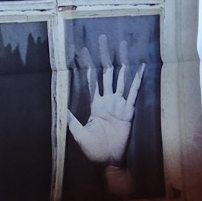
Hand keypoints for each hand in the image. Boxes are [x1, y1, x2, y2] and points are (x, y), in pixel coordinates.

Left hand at [68, 34, 143, 171]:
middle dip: (104, 56)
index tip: (82, 50)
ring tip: (122, 45)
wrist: (108, 162)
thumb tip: (60, 108)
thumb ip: (71, 120)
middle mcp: (108, 101)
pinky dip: (138, 79)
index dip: (87, 65)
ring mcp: (119, 104)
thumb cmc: (93, 150)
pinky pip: (134, 92)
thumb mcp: (79, 134)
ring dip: (121, 61)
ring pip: (120, 77)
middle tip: (103, 38)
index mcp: (95, 104)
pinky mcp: (129, 111)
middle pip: (106, 73)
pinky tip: (141, 67)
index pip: (91, 80)